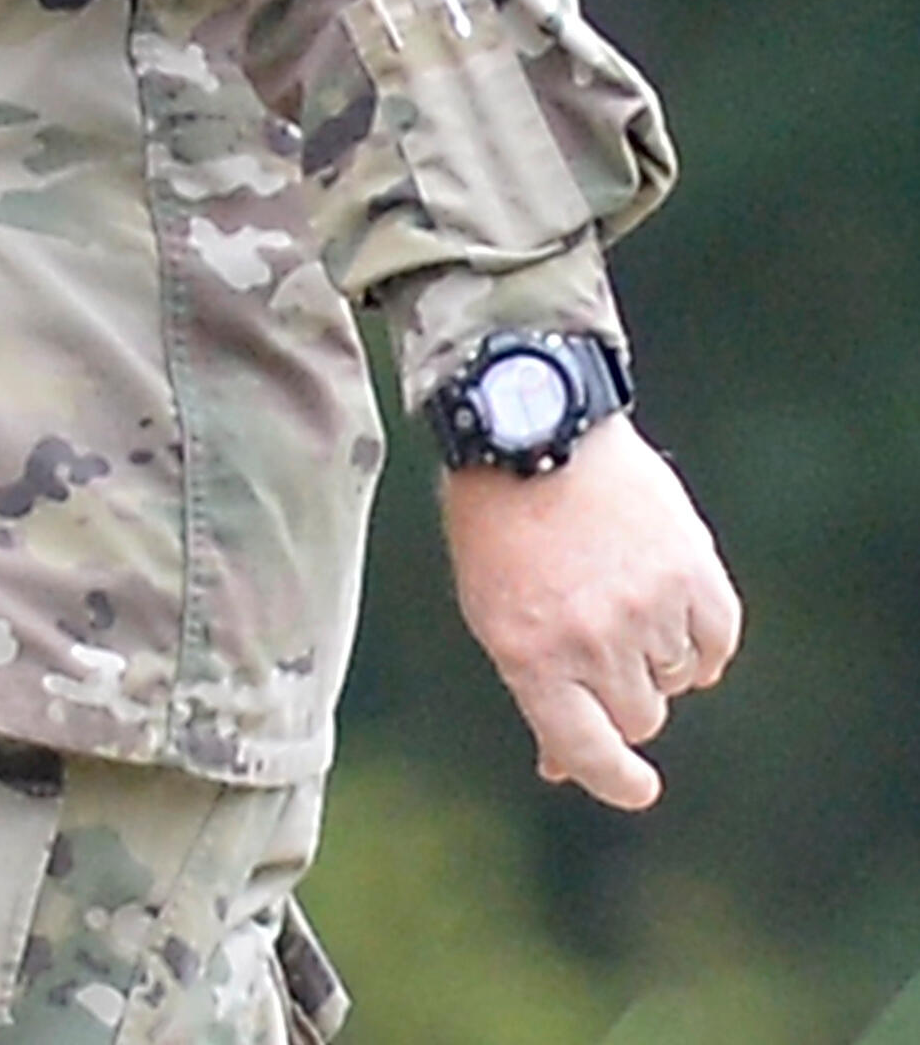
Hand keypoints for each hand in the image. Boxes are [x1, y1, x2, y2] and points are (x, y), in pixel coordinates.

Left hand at [438, 415, 741, 807]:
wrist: (534, 420)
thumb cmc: (499, 517)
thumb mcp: (492, 607)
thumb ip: (534, 685)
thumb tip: (560, 765)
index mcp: (529, 655)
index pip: (588, 752)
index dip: (615, 779)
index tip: (637, 787)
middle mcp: (591, 642)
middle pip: (638, 716)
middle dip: (621, 692)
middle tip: (598, 635)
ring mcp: (646, 608)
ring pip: (678, 679)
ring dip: (657, 654)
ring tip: (620, 591)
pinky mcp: (691, 572)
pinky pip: (716, 642)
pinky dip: (699, 633)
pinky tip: (670, 598)